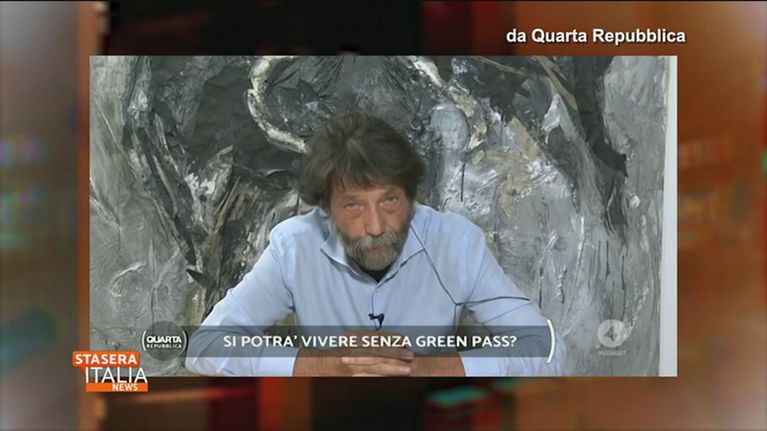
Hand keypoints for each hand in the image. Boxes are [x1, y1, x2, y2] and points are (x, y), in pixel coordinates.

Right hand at [292, 330, 414, 375]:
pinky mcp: (353, 375)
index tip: (404, 340)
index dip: (392, 338)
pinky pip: (371, 376)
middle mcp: (353, 350)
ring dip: (393, 368)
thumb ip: (371, 338)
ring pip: (377, 365)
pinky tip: (393, 378)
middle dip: (396, 354)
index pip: (376, 337)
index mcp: (354, 338)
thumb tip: (392, 339)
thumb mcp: (354, 338)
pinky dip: (383, 377)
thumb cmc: (340, 350)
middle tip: (410, 355)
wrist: (320, 364)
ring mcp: (353, 364)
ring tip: (406, 369)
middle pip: (379, 351)